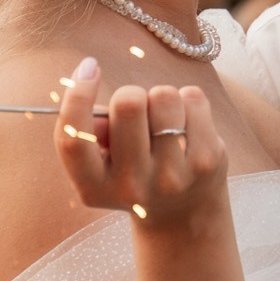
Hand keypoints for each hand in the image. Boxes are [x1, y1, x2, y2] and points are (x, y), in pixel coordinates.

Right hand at [55, 58, 225, 229]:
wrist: (184, 213)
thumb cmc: (134, 172)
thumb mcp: (101, 163)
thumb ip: (90, 128)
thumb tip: (89, 77)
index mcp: (93, 188)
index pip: (73, 137)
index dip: (77, 95)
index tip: (89, 67)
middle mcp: (132, 187)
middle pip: (128, 102)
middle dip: (131, 95)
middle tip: (138, 113)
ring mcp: (172, 176)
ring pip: (163, 96)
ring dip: (162, 98)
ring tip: (164, 123)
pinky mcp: (205, 161)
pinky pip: (192, 98)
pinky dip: (188, 102)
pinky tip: (188, 128)